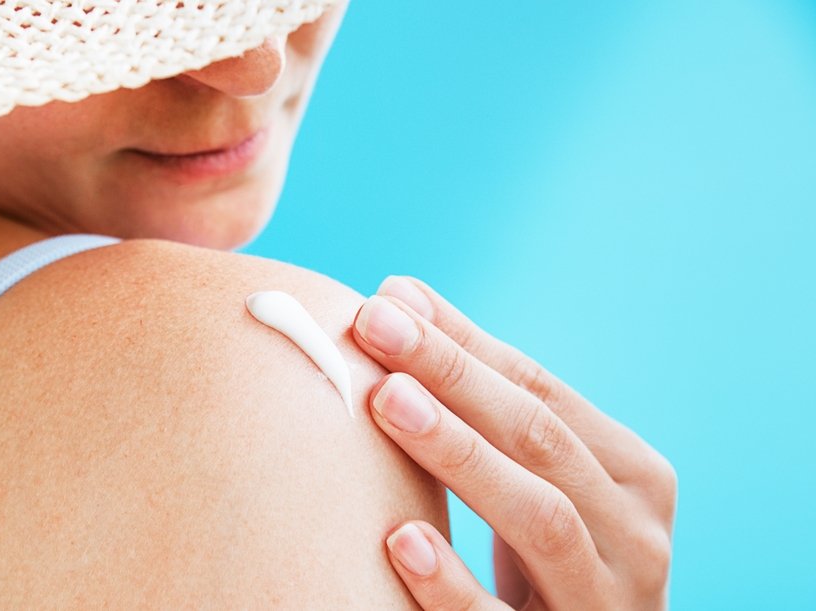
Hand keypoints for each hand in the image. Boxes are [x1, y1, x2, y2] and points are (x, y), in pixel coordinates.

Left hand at [350, 276, 676, 610]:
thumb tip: (401, 295)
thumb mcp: (540, 478)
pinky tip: (399, 540)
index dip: (465, 342)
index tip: (391, 298)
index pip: (541, 390)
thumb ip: (483, 398)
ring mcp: (604, 600)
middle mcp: (635, 533)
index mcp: (632, 474)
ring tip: (387, 399)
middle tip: (374, 323)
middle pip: (538, 437)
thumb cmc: (556, 558)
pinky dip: (453, 583)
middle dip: (452, 373)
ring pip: (539, 518)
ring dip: (460, 454)